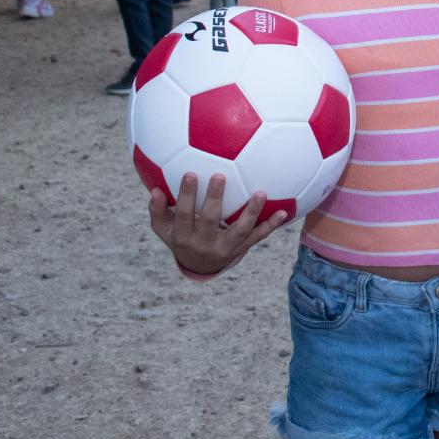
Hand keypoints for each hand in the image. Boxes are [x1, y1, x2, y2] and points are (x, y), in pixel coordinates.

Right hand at [147, 172, 287, 275]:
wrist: (200, 266)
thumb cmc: (180, 236)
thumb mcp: (164, 229)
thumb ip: (157, 210)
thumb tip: (154, 190)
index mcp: (183, 237)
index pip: (183, 214)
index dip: (186, 195)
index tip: (190, 173)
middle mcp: (205, 244)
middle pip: (210, 220)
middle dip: (214, 199)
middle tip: (220, 175)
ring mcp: (226, 248)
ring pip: (240, 230)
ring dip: (251, 212)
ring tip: (260, 194)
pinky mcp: (242, 248)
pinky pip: (258, 237)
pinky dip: (271, 225)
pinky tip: (284, 212)